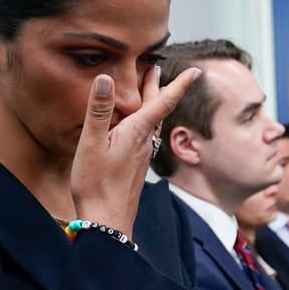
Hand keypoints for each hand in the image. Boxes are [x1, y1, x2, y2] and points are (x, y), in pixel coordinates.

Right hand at [71, 65, 201, 234]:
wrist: (107, 223)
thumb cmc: (97, 185)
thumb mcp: (92, 144)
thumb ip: (99, 111)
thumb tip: (107, 78)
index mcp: (136, 132)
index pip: (162, 102)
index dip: (179, 84)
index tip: (196, 71)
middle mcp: (144, 142)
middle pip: (154, 108)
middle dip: (157, 86)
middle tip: (156, 67)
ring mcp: (141, 156)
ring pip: (148, 123)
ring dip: (149, 103)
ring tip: (146, 88)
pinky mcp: (135, 166)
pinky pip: (141, 136)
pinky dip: (140, 121)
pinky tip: (131, 125)